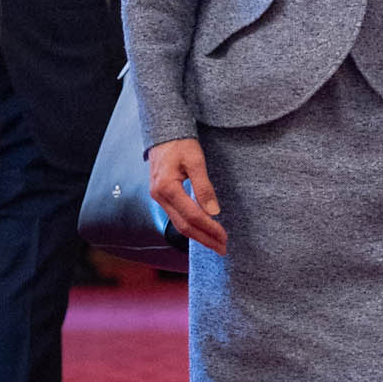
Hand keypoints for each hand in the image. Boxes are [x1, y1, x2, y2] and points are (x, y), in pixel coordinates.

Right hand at [147, 138, 225, 254]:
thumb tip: (214, 212)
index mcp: (167, 187)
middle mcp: (159, 196)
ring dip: (198, 236)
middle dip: (204, 239)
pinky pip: (175, 217)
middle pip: (184, 226)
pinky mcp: (161, 197)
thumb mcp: (196, 161)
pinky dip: (190, 226)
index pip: (192, 216)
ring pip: (178, 224)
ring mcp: (158, 197)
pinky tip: (201, 230)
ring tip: (215, 243)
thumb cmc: (180, 143)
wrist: (163, 134)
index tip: (224, 236)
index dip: (209, 228)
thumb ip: (204, 187)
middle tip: (223, 248)